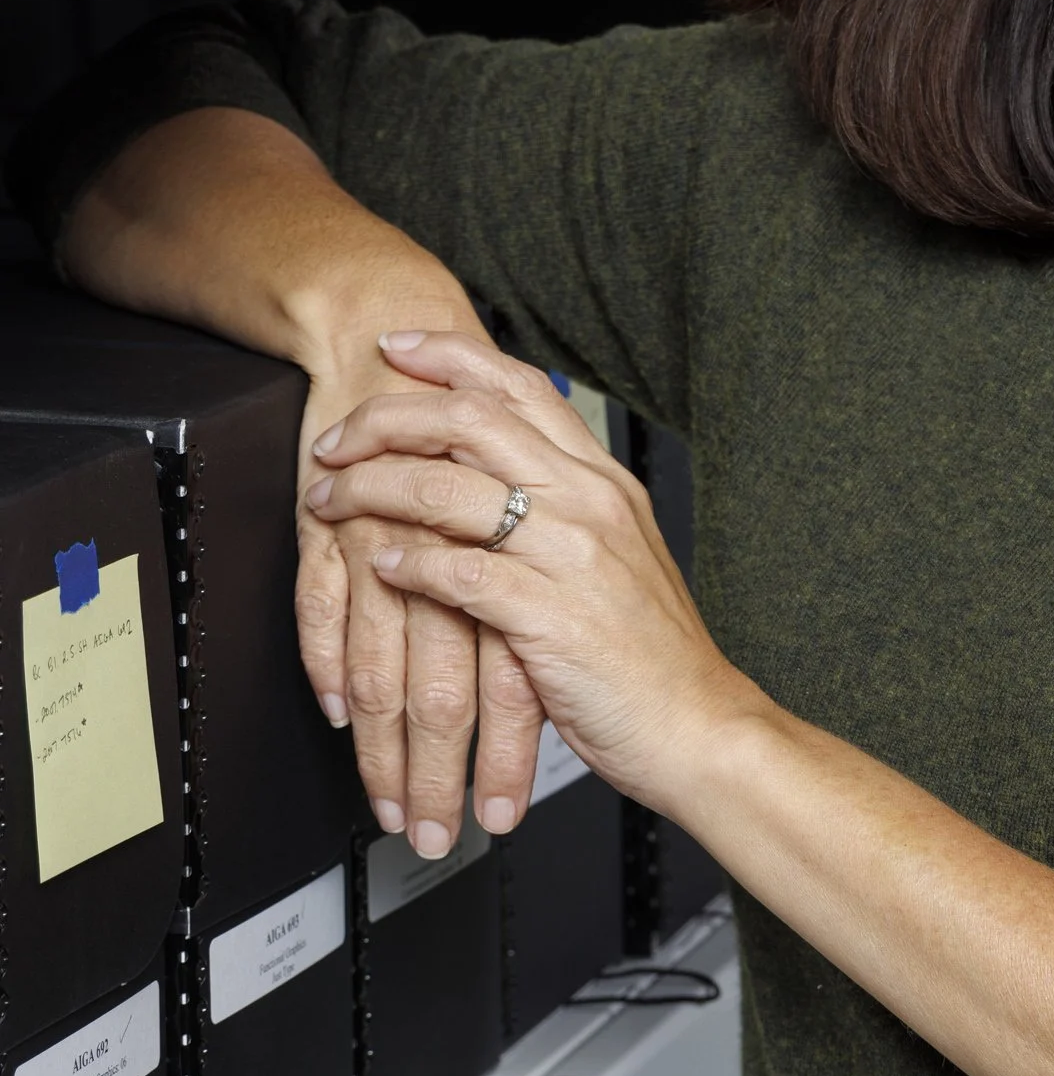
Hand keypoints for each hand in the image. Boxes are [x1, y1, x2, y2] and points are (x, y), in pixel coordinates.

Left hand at [304, 332, 753, 845]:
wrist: (700, 727)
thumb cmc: (650, 653)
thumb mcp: (614, 557)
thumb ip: (563, 510)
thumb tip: (498, 477)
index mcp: (603, 480)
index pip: (519, 385)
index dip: (448, 357)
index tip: (394, 347)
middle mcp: (590, 501)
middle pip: (471, 419)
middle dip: (386, 418)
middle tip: (334, 439)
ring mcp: (572, 556)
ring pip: (450, 488)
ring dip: (373, 488)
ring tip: (331, 501)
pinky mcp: (551, 618)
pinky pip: (458, 573)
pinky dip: (408, 565)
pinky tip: (380, 569)